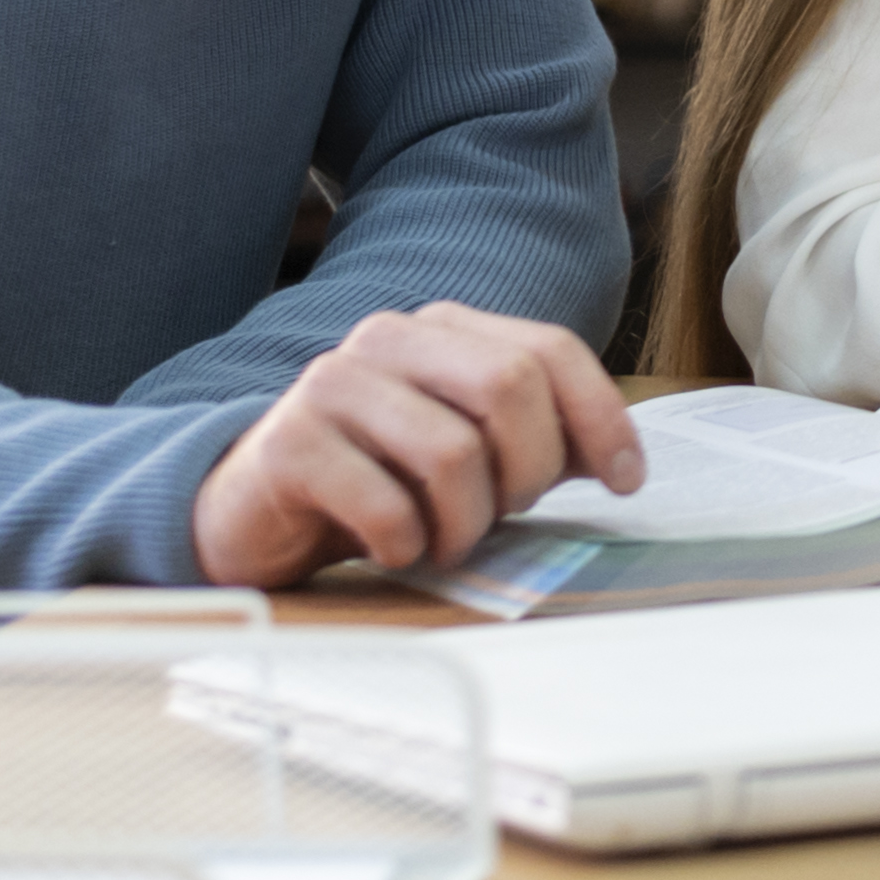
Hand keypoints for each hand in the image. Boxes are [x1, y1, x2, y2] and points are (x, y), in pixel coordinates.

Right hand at [190, 303, 645, 586]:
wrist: (252, 513)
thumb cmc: (379, 480)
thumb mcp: (472, 452)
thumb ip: (538, 440)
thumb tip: (621, 462)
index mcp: (444, 330)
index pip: (551, 350)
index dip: (602, 417)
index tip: (627, 480)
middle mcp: (388, 339)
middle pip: (511, 387)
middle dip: (530, 469)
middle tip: (508, 513)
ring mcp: (333, 384)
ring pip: (454, 452)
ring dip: (468, 520)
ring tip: (446, 540)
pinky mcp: (289, 445)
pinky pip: (388, 505)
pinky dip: (408, 543)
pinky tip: (395, 549)